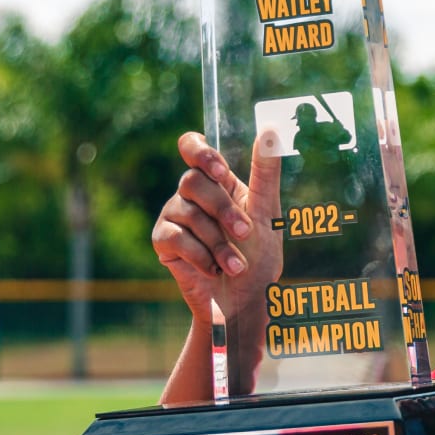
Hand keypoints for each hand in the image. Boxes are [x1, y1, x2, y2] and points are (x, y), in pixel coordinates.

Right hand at [153, 131, 284, 312]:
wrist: (243, 304)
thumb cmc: (258, 259)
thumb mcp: (267, 214)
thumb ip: (266, 173)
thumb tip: (271, 130)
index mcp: (218, 182)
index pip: (194, 148)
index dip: (200, 152)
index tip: (219, 170)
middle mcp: (192, 195)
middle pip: (192, 181)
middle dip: (222, 209)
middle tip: (244, 233)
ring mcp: (175, 216)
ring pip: (185, 211)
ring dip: (217, 243)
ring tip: (235, 266)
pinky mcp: (163, 242)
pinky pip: (174, 236)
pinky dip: (199, 256)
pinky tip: (212, 270)